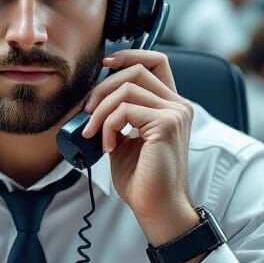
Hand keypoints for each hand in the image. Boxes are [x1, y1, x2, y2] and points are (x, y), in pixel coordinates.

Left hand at [80, 49, 197, 245]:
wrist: (156, 207)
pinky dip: (108, 126)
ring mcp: (175, 113)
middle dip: (103, 87)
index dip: (129, 55)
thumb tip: (92, 101)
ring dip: (100, 110)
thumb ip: (118, 117)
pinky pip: (125, 110)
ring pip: (126, 88)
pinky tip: (109, 147)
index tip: (104, 65)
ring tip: (93, 134)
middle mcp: (177, 105)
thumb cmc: (142, 179)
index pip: (156, 62)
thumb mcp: (125, 140)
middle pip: (136, 70)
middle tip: (86, 112)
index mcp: (170, 106)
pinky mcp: (166, 124)